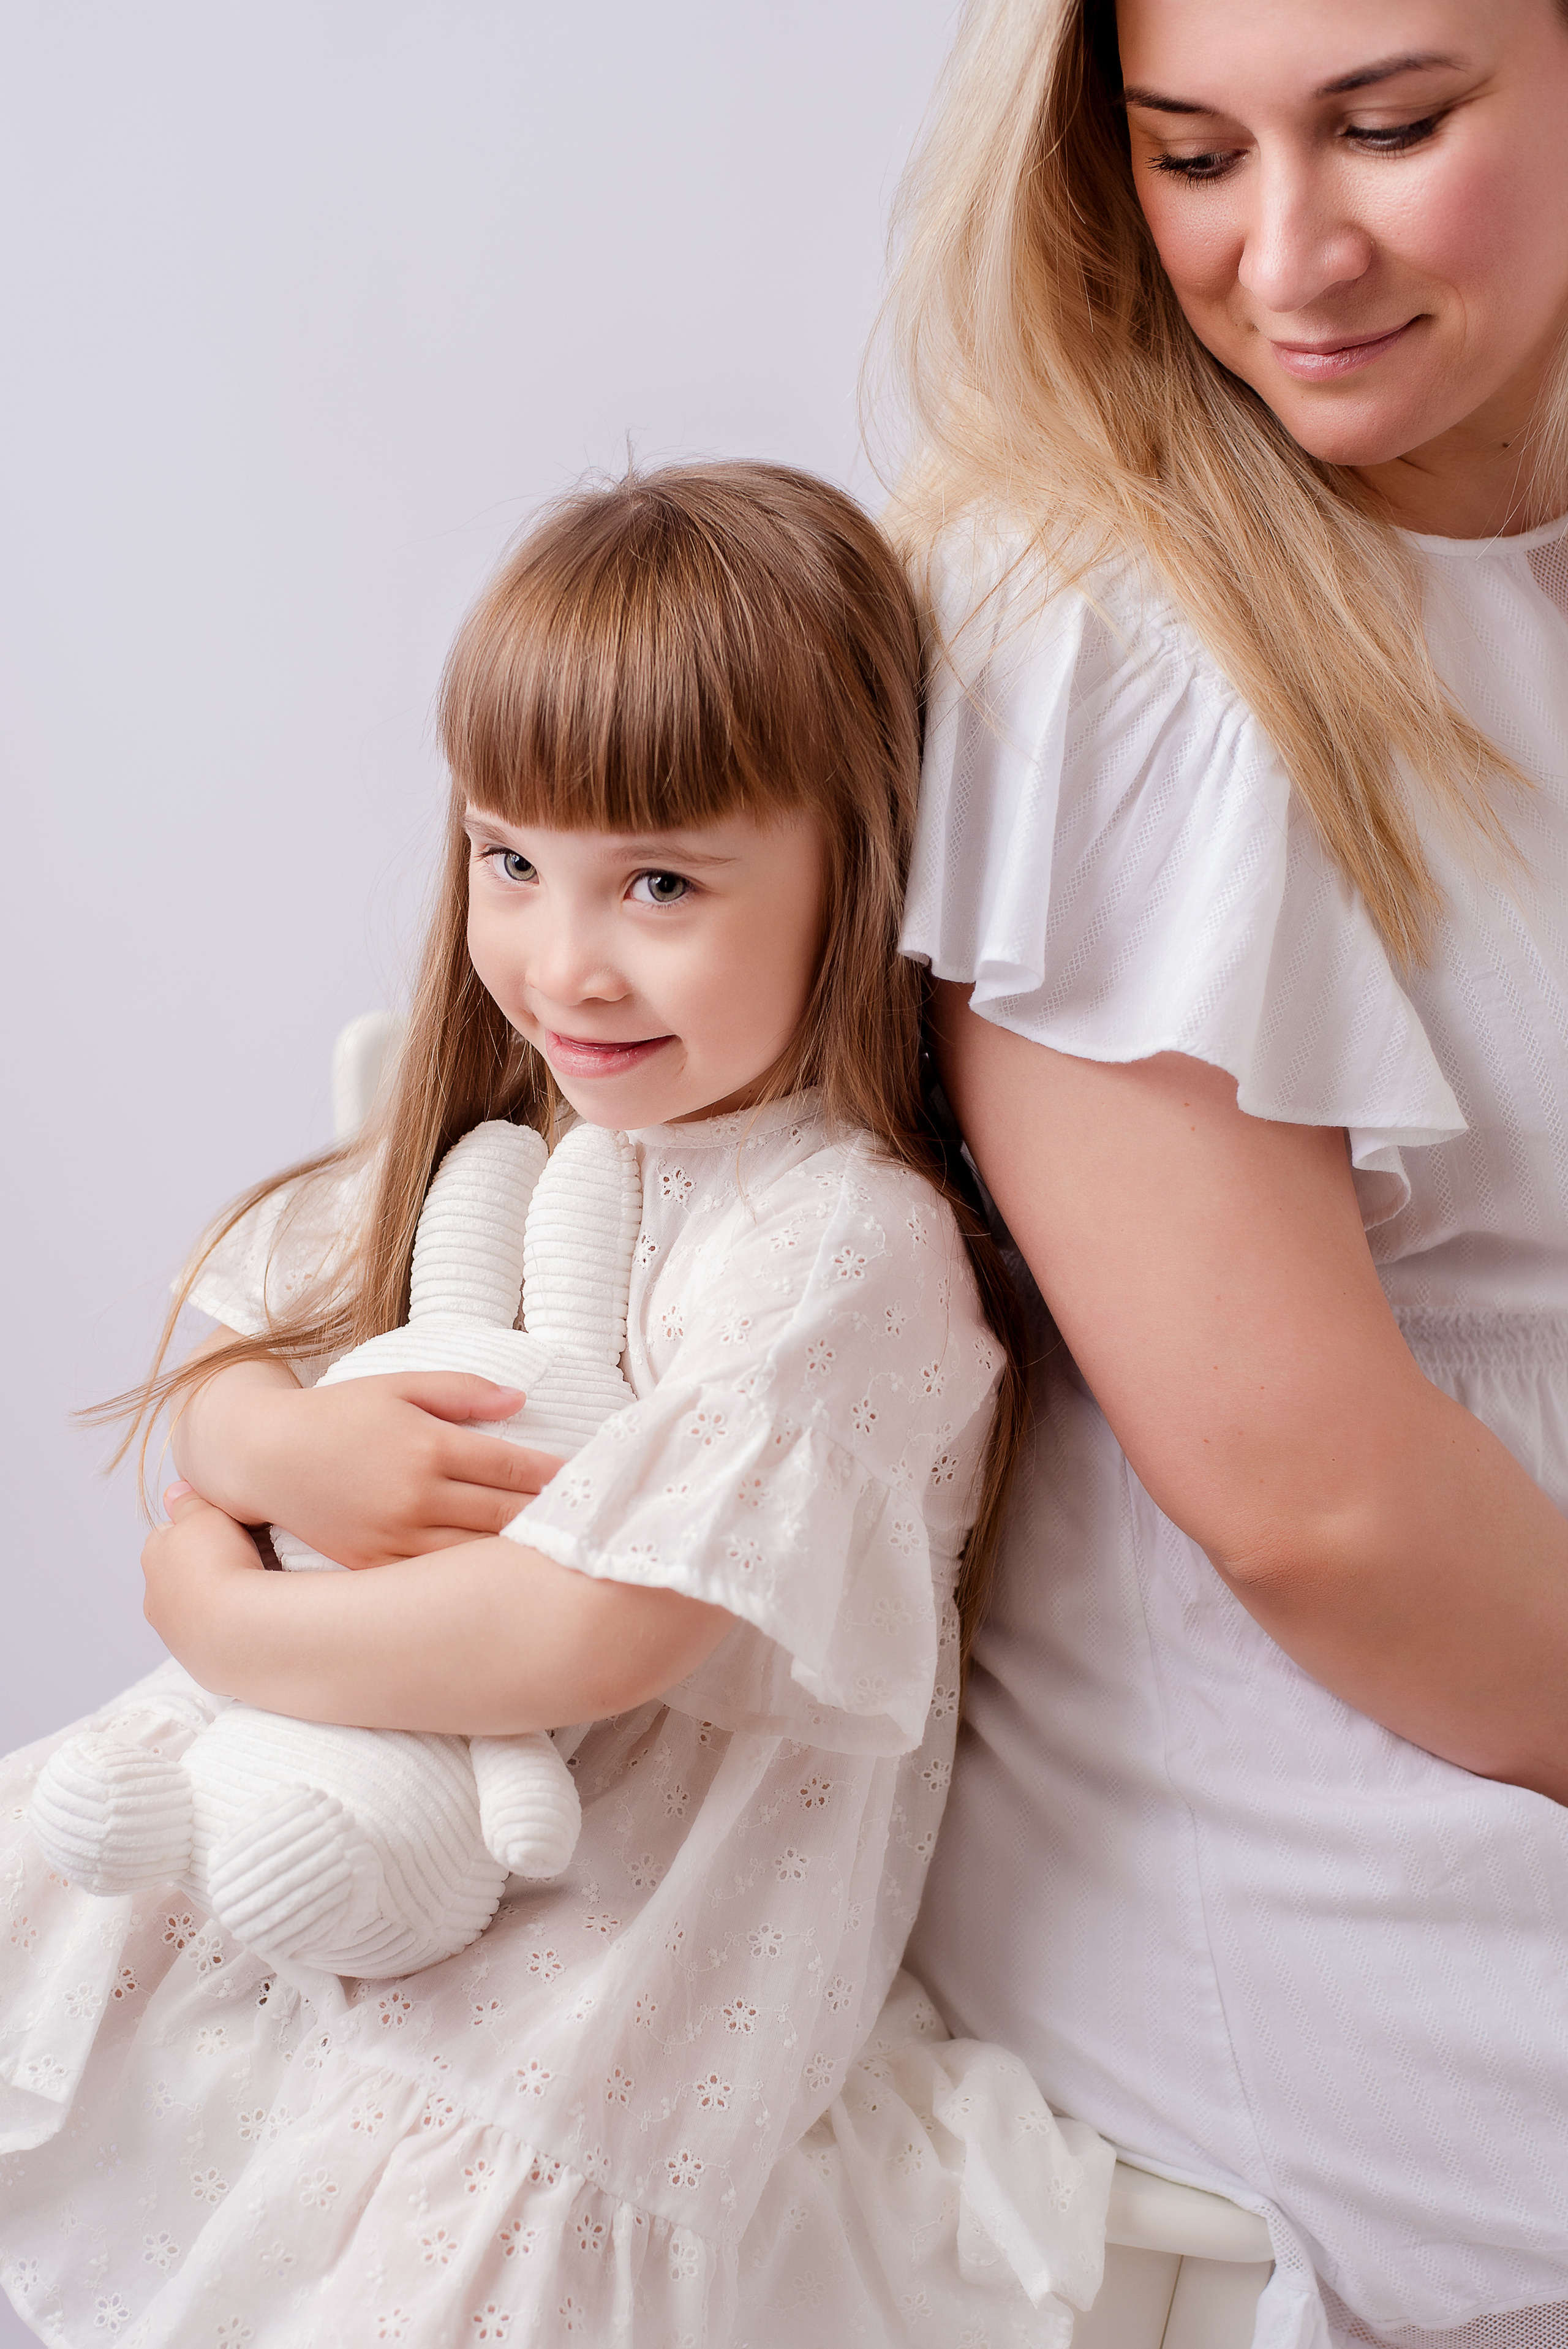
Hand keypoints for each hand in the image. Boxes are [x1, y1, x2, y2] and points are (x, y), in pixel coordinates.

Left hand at [142, 1485, 265, 1681]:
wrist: (235, 1628)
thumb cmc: (221, 1563)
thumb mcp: (206, 1514)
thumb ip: (189, 1501)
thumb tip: (172, 1491)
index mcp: (153, 1555)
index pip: (170, 1533)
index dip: (199, 1529)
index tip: (226, 1532)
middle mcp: (154, 1596)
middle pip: (180, 1573)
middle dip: (203, 1567)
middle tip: (241, 1561)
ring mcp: (172, 1632)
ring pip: (193, 1607)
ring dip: (213, 1600)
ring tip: (248, 1594)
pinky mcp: (195, 1659)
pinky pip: (209, 1635)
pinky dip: (224, 1627)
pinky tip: (247, 1620)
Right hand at [174, 1345, 566, 1570]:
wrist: (266, 1456)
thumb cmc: (340, 1414)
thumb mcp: (399, 1386)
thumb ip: (462, 1391)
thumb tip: (519, 1402)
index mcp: (427, 1446)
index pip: (511, 1467)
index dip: (554, 1476)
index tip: (588, 1480)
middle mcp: (414, 1496)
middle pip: (503, 1514)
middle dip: (549, 1517)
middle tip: (588, 1522)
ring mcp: (393, 1537)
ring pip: (476, 1554)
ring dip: (518, 1554)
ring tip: (558, 1555)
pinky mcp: (373, 1566)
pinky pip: (435, 1580)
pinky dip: (470, 1579)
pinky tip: (498, 1578)